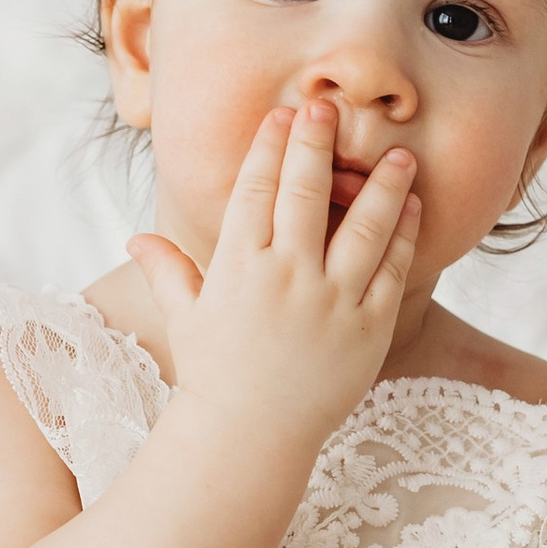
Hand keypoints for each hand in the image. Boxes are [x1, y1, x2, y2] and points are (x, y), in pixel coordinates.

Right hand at [128, 101, 421, 455]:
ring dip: (382, 185)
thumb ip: (169, 272)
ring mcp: (330, 303)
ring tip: (399, 155)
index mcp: (238, 268)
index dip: (269, 148)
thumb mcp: (186, 319)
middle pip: (305, 194)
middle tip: (329, 108)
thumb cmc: (214, 377)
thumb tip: (135, 240)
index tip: (283, 115)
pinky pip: (391, 271)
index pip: (255, 191)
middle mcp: (285, 278)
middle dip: (316, 145)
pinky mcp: (367, 329)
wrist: (250, 439)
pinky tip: (411, 207)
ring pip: (362, 227)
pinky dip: (402, 235)